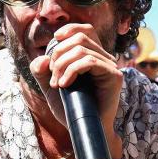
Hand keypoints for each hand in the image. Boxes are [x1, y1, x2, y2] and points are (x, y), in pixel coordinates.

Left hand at [28, 23, 124, 139]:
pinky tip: (64, 85)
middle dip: (58, 54)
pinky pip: (90, 61)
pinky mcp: (114, 76)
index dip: (69, 29)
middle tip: (52, 77)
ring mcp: (111, 67)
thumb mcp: (51, 87)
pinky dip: (72, 70)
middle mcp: (104, 59)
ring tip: (57, 84)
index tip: (55, 40)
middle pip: (80, 38)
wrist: (83, 129)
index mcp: (93, 57)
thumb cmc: (71, 109)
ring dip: (62, 65)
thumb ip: (42, 72)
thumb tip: (42, 58)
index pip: (86, 31)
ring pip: (82, 49)